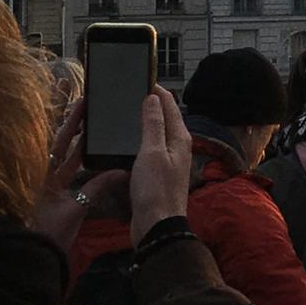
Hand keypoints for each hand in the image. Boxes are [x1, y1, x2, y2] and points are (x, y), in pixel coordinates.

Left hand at [31, 100, 128, 249]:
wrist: (39, 254)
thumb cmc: (53, 231)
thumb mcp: (76, 208)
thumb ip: (97, 187)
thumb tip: (121, 171)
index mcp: (47, 175)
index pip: (61, 142)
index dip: (72, 122)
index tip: (83, 103)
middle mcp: (47, 175)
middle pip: (62, 145)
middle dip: (76, 127)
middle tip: (91, 108)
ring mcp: (52, 185)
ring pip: (67, 158)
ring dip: (80, 143)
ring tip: (96, 126)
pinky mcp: (58, 195)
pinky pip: (71, 172)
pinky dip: (82, 162)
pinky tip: (94, 155)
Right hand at [127, 86, 193, 246]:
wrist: (157, 226)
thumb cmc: (156, 189)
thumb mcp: (152, 153)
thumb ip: (153, 125)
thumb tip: (153, 98)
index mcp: (179, 139)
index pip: (170, 106)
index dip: (158, 91)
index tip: (143, 78)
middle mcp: (177, 148)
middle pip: (164, 119)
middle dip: (151, 104)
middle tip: (131, 92)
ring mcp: (168, 161)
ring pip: (156, 134)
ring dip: (144, 122)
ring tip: (126, 111)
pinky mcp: (158, 174)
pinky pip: (149, 150)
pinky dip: (139, 140)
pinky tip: (126, 141)